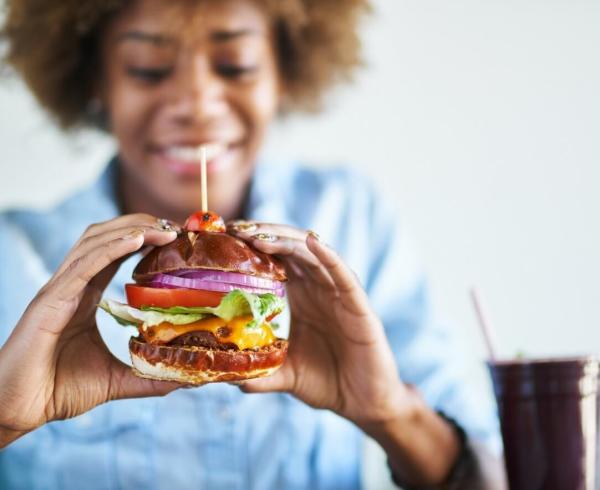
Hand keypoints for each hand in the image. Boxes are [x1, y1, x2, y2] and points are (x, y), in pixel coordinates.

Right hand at [0, 214, 181, 446]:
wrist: (17, 410)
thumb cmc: (57, 391)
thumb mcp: (115, 380)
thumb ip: (148, 377)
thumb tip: (186, 380)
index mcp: (84, 295)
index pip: (116, 253)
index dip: (145, 239)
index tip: (177, 237)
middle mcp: (71, 285)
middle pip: (106, 237)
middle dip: (141, 224)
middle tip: (177, 227)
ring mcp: (59, 290)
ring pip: (94, 242)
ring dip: (131, 229)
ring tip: (164, 228)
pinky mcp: (50, 302)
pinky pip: (82, 266)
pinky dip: (110, 248)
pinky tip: (136, 239)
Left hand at [228, 222, 410, 426]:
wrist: (364, 402)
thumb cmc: (326, 382)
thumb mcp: (284, 375)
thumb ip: (259, 373)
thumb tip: (226, 377)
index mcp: (301, 296)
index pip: (275, 259)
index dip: (252, 245)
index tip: (225, 237)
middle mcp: (319, 288)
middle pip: (290, 248)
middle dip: (263, 235)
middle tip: (236, 230)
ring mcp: (339, 293)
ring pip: (313, 255)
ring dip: (287, 242)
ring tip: (259, 237)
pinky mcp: (359, 306)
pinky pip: (344, 275)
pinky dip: (329, 256)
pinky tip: (313, 241)